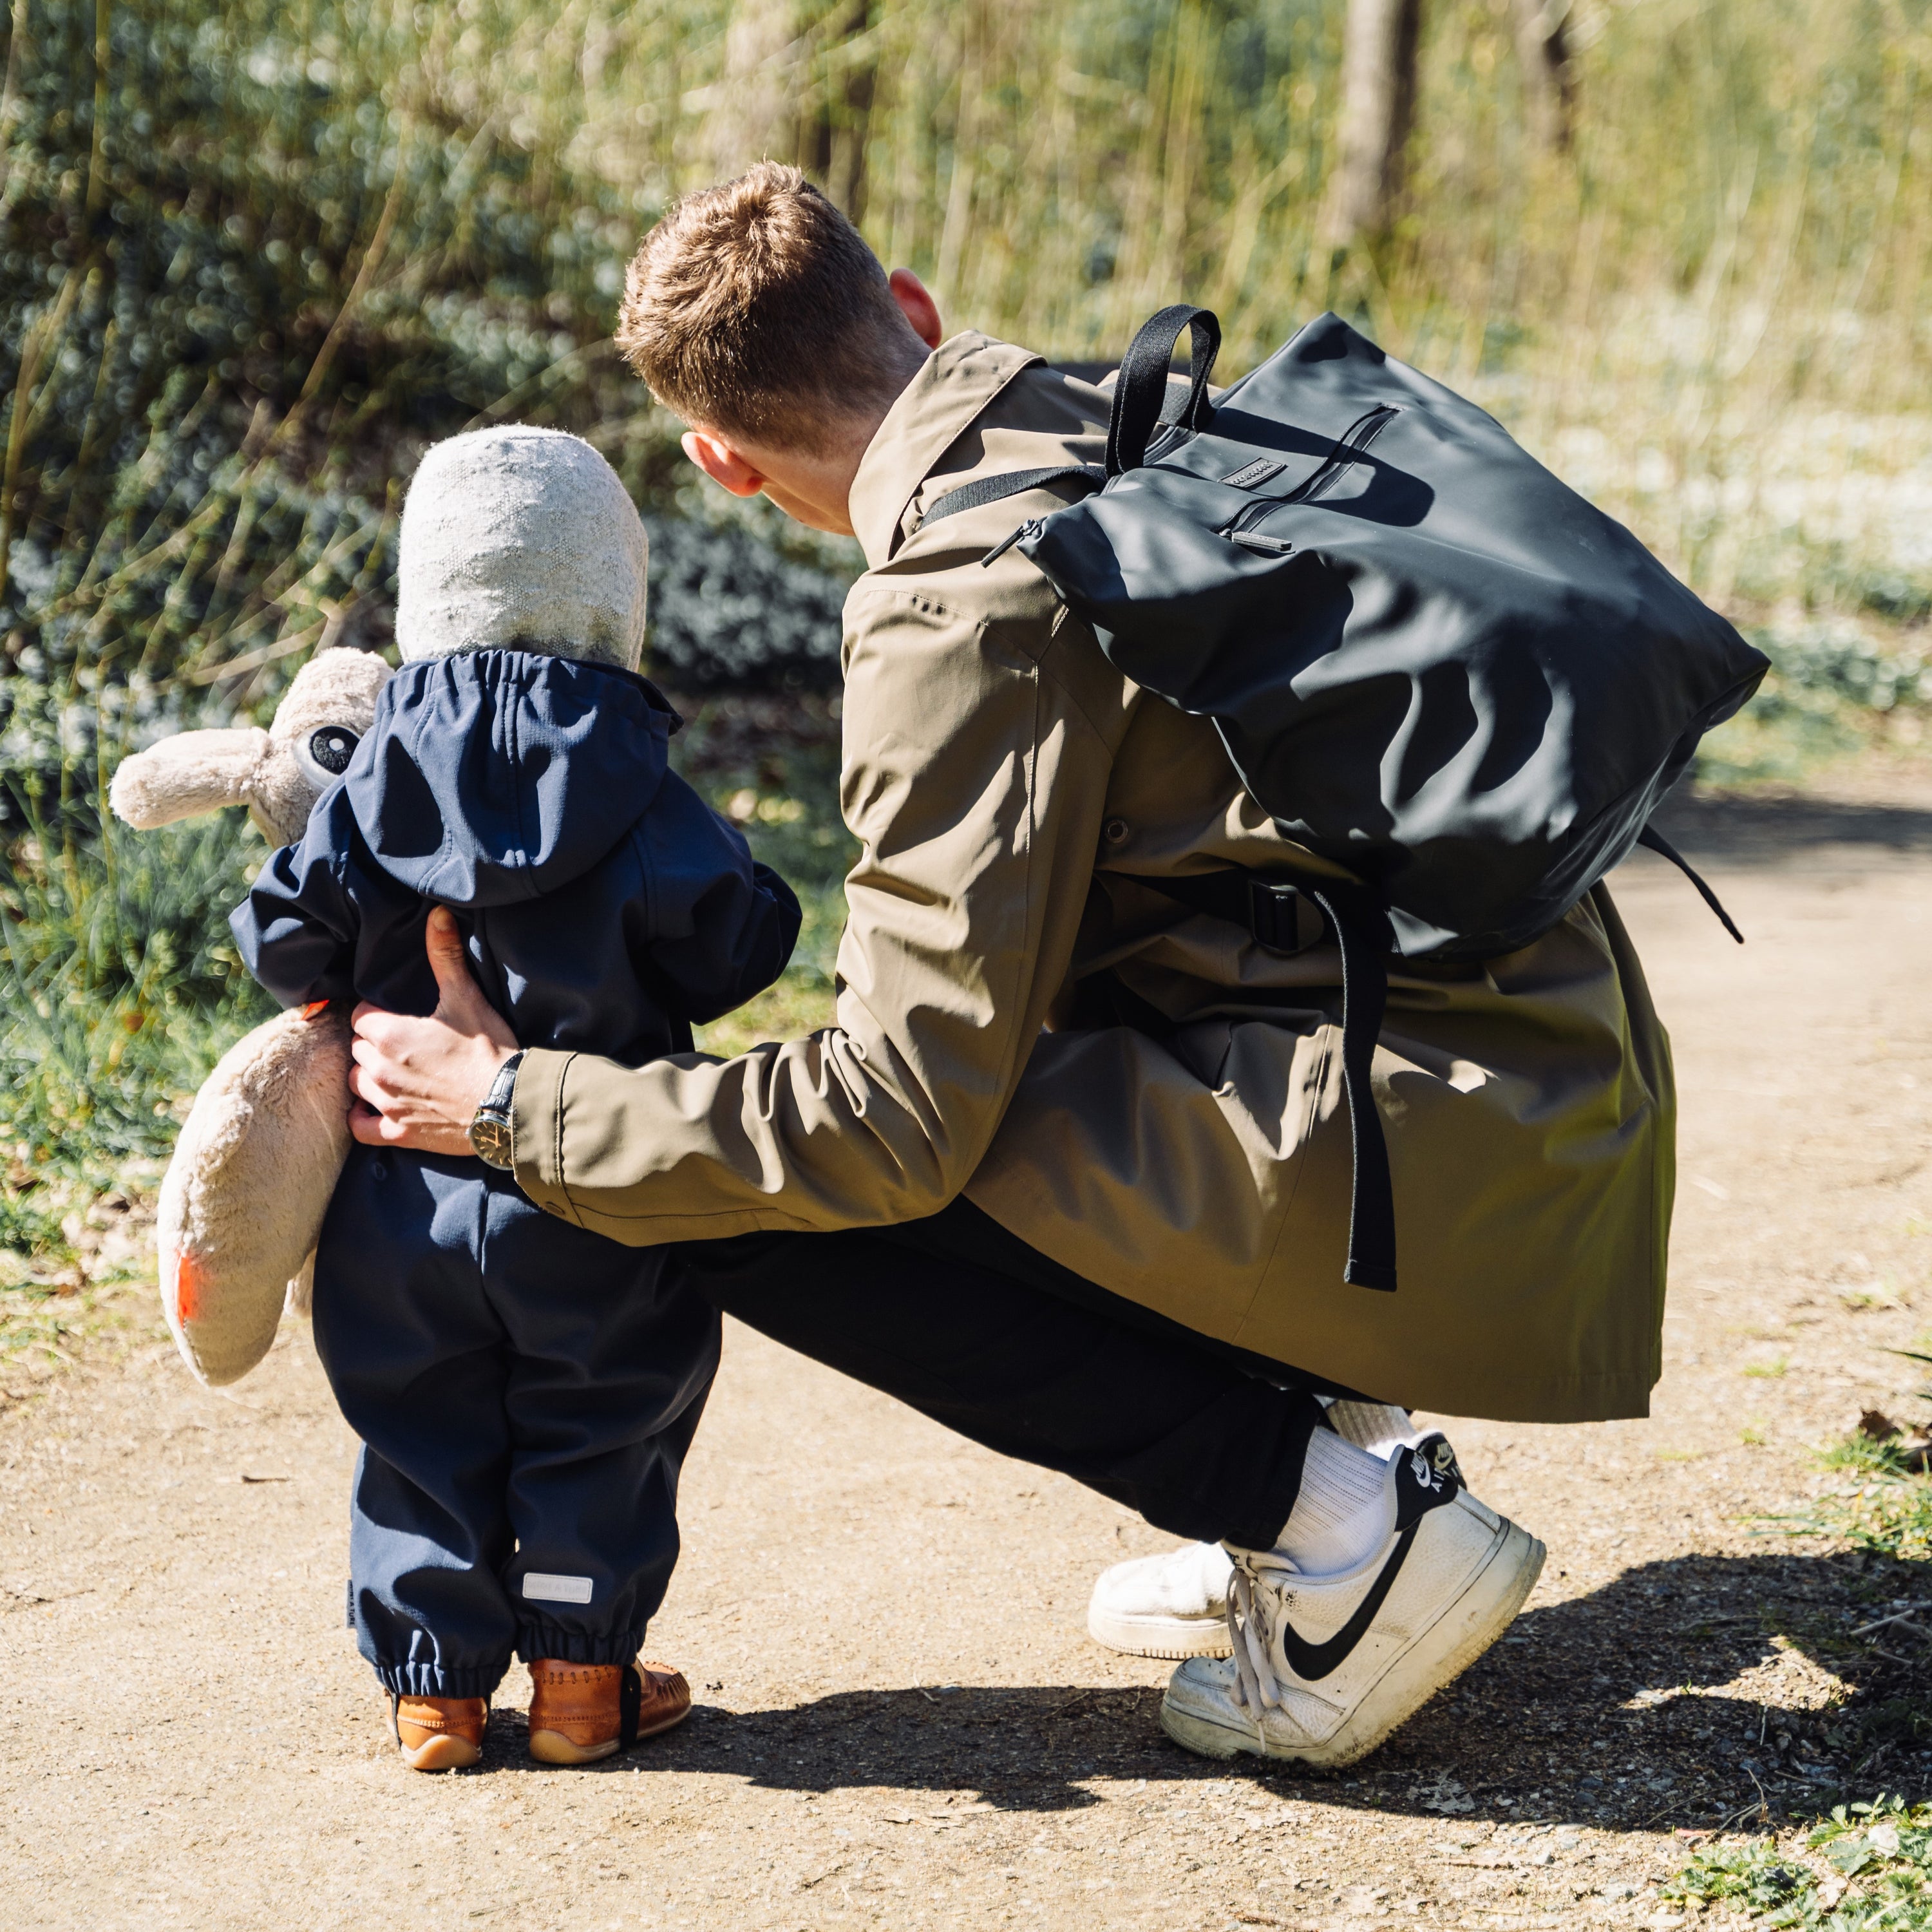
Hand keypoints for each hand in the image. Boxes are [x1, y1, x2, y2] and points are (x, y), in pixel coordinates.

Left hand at [348, 907, 516, 1155]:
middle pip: (357, 1049)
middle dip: (374, 1044)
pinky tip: (378, 1108)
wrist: (509, 1105)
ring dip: (370, 1076)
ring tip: (394, 1072)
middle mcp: (378, 1069)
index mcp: (388, 1033)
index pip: (361, 1016)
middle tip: (403, 1044)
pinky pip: (358, 1126)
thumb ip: (445, 955)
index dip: (378, 1014)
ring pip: (356, 1083)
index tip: (398, 1017)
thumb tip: (437, 914)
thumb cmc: (488, 1049)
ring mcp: (386, 1103)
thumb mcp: (467, 997)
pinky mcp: (397, 1132)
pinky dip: (363, 1117)